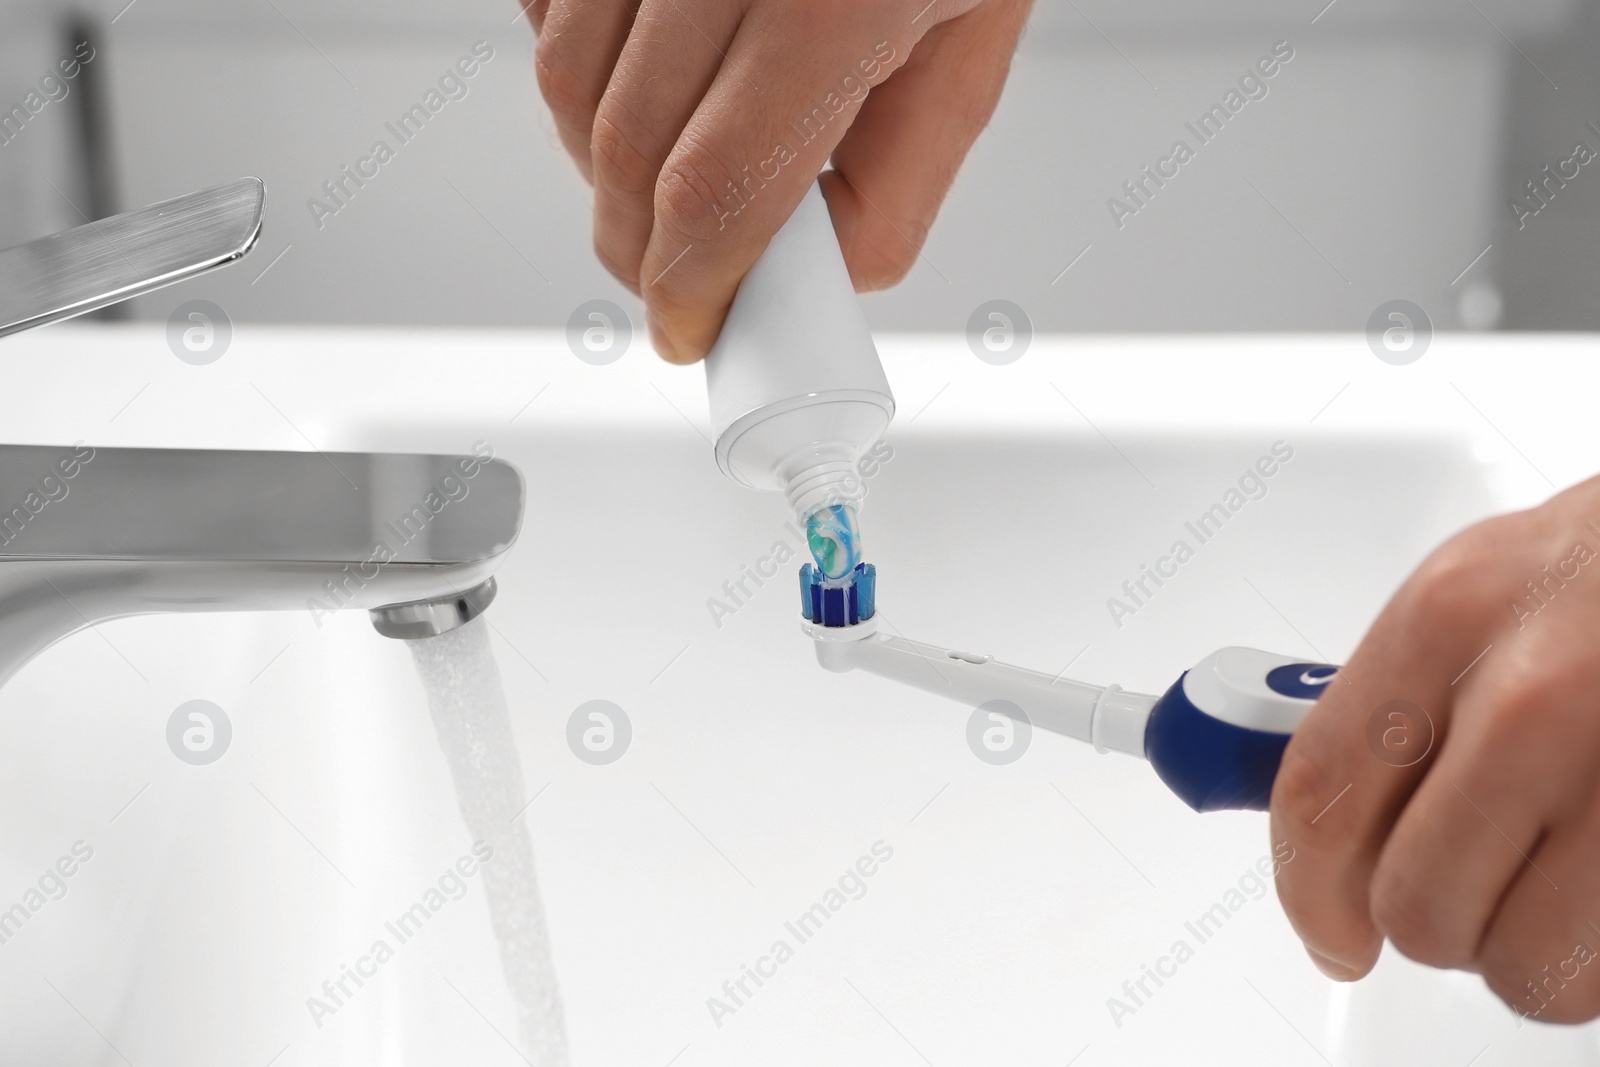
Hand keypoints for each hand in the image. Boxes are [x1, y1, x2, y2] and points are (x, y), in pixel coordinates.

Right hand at [526, 0, 1032, 361]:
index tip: (693, 326)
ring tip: (672, 169)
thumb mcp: (974, 29)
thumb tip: (833, 269)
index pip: (720, 190)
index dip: (690, 287)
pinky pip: (548, 2)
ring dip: (604, 164)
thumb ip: (907, 167)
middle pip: (624, 149)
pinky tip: (642, 73)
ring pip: (566, 80)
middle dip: (641, 248)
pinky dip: (579, 64)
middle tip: (682, 278)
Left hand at [1272, 473, 1599, 1021]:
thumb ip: (1408, 692)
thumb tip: (1345, 816)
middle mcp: (1529, 696)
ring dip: (1542, 956)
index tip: (1330, 935)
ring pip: (1531, 966)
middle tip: (1483, 892)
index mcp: (1449, 618)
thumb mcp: (1493, 579)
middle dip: (1443, 925)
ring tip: (1574, 883)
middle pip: (1419, 902)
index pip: (1323, 793)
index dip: (1310, 893)